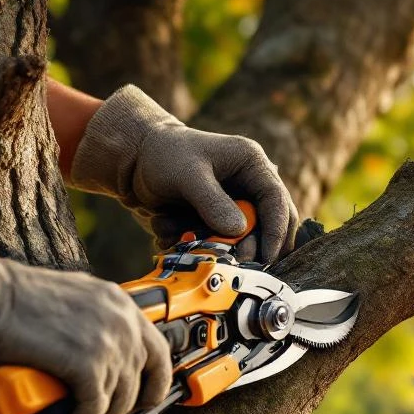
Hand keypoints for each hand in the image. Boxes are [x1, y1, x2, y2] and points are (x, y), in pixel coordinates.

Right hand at [0, 234, 171, 413]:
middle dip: (129, 405)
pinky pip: (95, 410)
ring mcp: (109, 344)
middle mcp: (124, 323)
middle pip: (145, 380)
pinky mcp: (89, 367)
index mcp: (120, 303)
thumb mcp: (72, 301)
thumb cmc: (14, 300)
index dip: (155, 380)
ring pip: (120, 400)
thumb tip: (97, 360)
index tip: (145, 397)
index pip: (158, 350)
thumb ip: (93, 323)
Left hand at [69, 85, 299, 261]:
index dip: (276, 231)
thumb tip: (238, 231)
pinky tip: (173, 232)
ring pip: (241, 239)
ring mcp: (235, 204)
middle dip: (248, 246)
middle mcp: (249, 185)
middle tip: (231, 259)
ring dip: (213, 244)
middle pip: (268, 226)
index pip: (277, 201)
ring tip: (178, 232)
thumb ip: (213, 203)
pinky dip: (198, 244)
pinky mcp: (219, 220)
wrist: (136, 159)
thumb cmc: (163, 154)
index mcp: (252, 164)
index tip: (266, 256)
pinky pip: (220, 242)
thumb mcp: (188, 175)